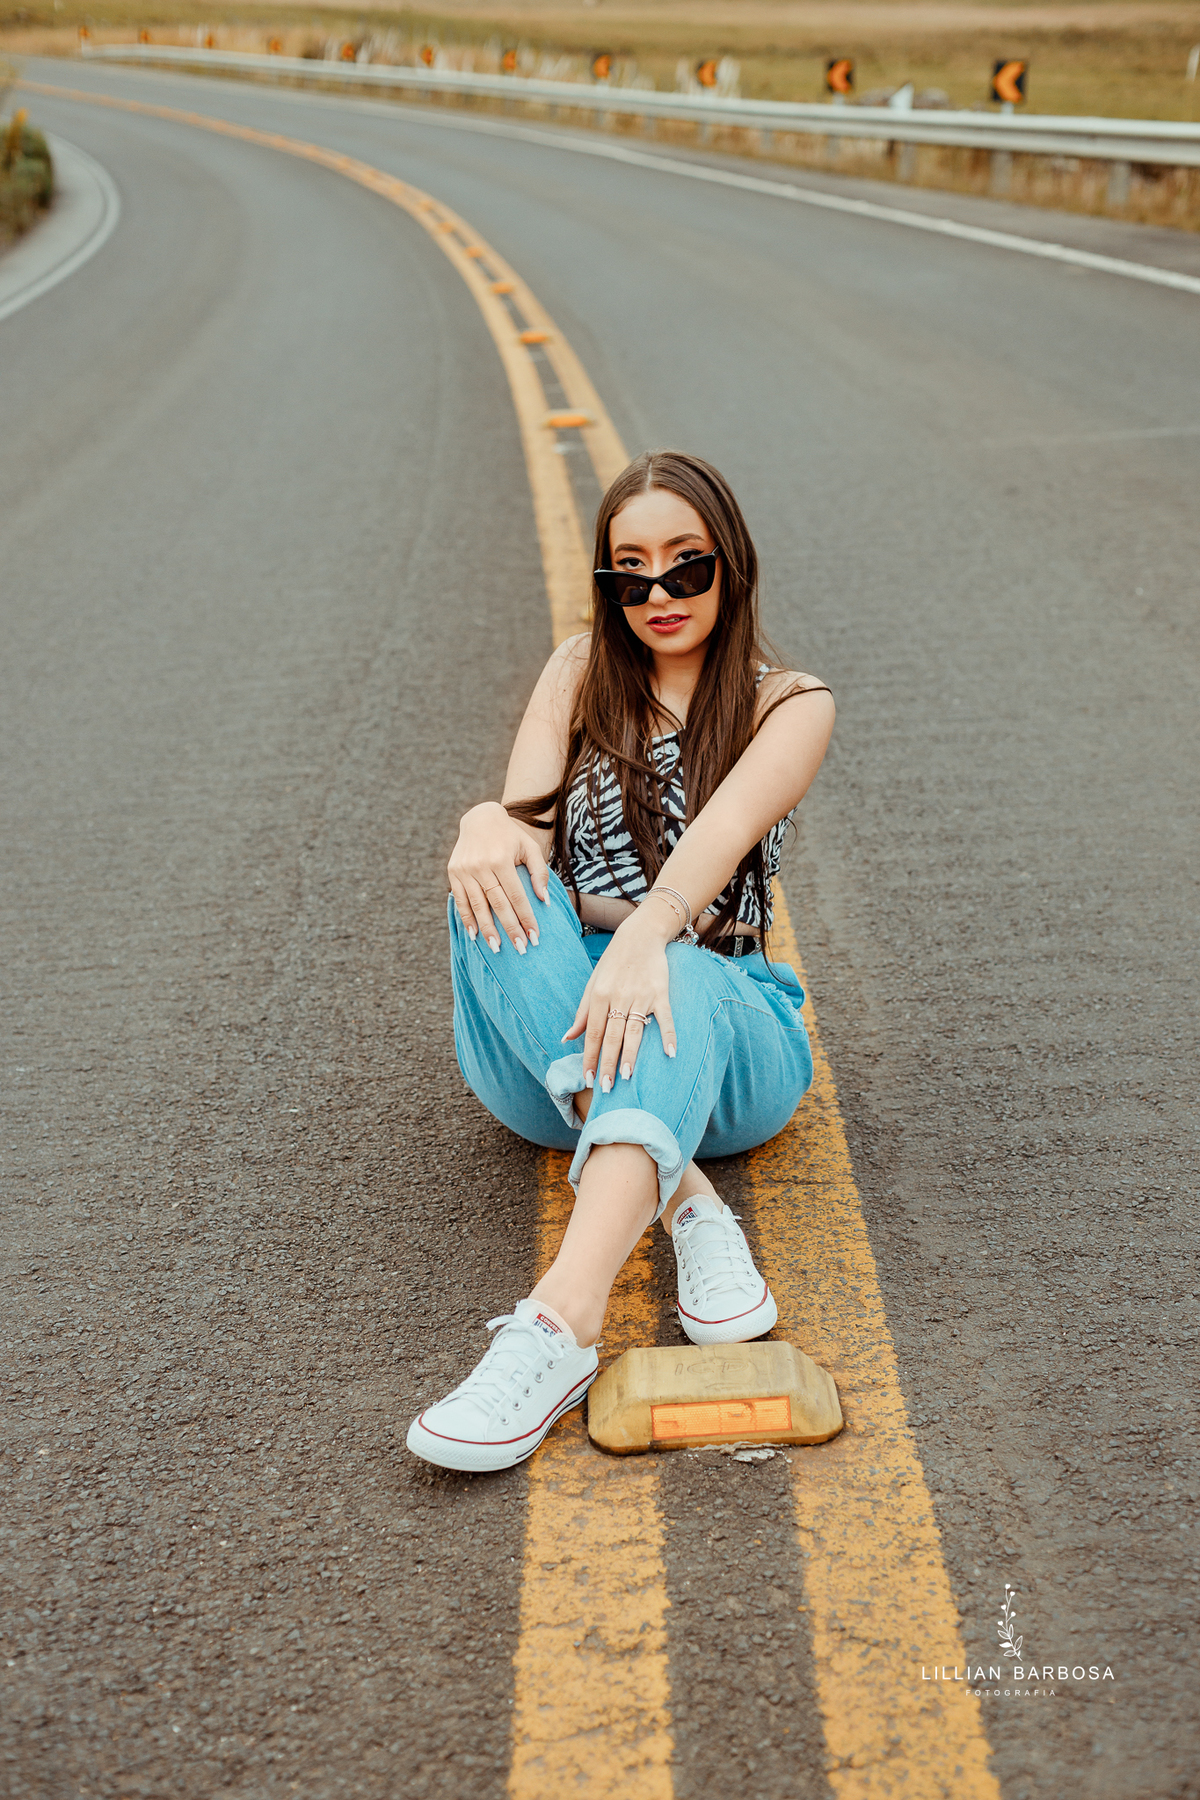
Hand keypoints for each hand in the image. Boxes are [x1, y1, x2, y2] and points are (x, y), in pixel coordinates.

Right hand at [448, 802, 550, 953]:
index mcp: (501, 858)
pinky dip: (467, 919)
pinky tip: (475, 935)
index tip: (534, 936)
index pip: (516, 895)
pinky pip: (460, 900)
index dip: (526, 917)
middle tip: (520, 948)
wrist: (480, 819)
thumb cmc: (510, 836)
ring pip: (478, 905)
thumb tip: (544, 901)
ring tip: (497, 948)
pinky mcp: (453, 873)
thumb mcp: (529, 847)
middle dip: (510, 928)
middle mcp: (481, 865)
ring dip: (488, 929)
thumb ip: (539, 872)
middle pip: (498, 904)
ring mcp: (465, 870)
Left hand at [562, 904, 677, 1089]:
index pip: (593, 1032)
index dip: (590, 1056)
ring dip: (631, 1054)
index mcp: (599, 996)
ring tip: (627, 1076)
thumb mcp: (593, 983)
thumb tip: (567, 1038)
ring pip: (635, 1030)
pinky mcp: (660, 993)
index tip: (588, 1078)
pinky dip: (668, 1035)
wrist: (640, 935)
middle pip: (612, 1036)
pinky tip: (670, 1053)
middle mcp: (619, 997)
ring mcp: (641, 996)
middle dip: (608, 1062)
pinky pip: (665, 1017)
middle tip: (606, 1087)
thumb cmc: (613, 963)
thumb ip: (582, 1013)